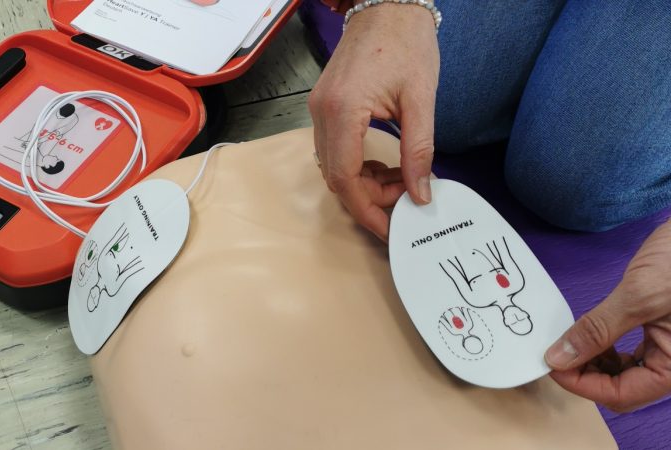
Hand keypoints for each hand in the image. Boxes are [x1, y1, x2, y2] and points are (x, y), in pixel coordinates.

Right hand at [308, 3, 438, 240]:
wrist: (387, 5)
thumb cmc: (406, 42)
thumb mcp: (421, 100)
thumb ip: (419, 151)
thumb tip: (420, 193)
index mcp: (343, 110)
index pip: (345, 178)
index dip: (367, 209)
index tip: (390, 227)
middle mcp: (321, 112)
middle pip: (335, 177)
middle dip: (368, 198)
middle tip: (403, 198)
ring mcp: (318, 108)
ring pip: (331, 166)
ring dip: (361, 183)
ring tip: (397, 179)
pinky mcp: (324, 106)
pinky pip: (332, 149)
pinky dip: (354, 165)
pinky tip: (380, 163)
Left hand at [545, 220, 670, 411]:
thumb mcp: (639, 296)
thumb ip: (598, 330)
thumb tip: (559, 357)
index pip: (620, 395)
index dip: (581, 384)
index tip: (550, 364)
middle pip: (623, 389)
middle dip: (586, 375)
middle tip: (556, 353)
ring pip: (627, 374)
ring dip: (596, 363)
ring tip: (571, 343)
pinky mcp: (666, 333)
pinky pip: (635, 354)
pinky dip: (609, 349)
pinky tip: (593, 336)